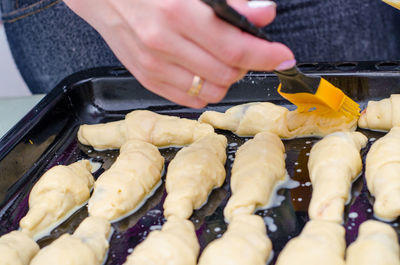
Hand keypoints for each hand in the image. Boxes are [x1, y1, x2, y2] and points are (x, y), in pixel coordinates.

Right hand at [64, 0, 293, 107]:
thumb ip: (230, 3)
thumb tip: (263, 15)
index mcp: (179, 13)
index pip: (235, 48)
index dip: (266, 55)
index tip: (284, 57)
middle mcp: (164, 43)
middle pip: (227, 74)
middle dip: (247, 65)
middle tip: (246, 51)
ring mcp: (153, 66)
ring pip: (211, 91)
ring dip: (227, 79)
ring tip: (223, 61)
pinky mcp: (147, 79)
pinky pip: (189, 99)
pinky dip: (205, 89)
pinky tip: (203, 71)